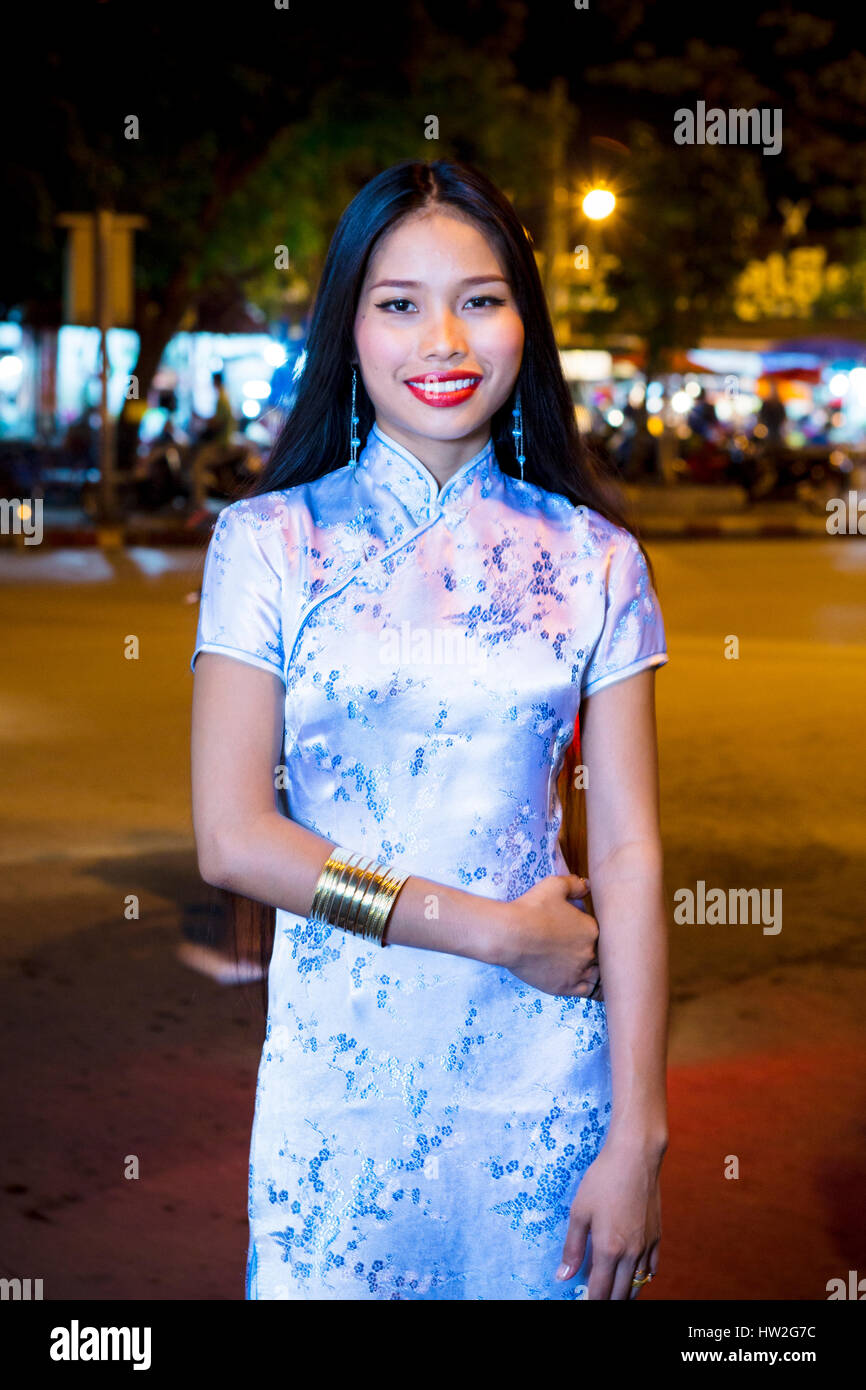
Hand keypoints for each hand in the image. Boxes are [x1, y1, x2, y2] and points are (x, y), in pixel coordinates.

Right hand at [494, 873, 601, 998]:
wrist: (510, 935)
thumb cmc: (532, 909)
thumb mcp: (554, 886)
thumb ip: (575, 884)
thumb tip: (587, 885)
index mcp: (592, 929)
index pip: (603, 934)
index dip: (594, 934)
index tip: (583, 932)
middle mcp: (590, 952)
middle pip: (603, 956)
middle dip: (597, 953)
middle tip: (587, 951)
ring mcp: (579, 972)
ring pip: (600, 977)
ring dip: (599, 973)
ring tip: (595, 972)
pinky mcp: (566, 987)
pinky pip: (589, 992)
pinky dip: (593, 990)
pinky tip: (594, 989)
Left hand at [555, 1140, 662, 1299]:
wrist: (635, 1157)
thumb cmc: (603, 1180)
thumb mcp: (579, 1212)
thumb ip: (572, 1247)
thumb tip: (563, 1276)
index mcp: (609, 1250)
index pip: (600, 1291)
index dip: (591, 1301)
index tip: (585, 1301)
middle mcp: (631, 1254)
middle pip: (620, 1294)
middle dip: (607, 1300)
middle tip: (596, 1298)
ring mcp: (647, 1246)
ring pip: (638, 1284)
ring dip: (625, 1293)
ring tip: (613, 1293)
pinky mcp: (657, 1236)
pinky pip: (652, 1268)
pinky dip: (643, 1277)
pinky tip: (636, 1275)